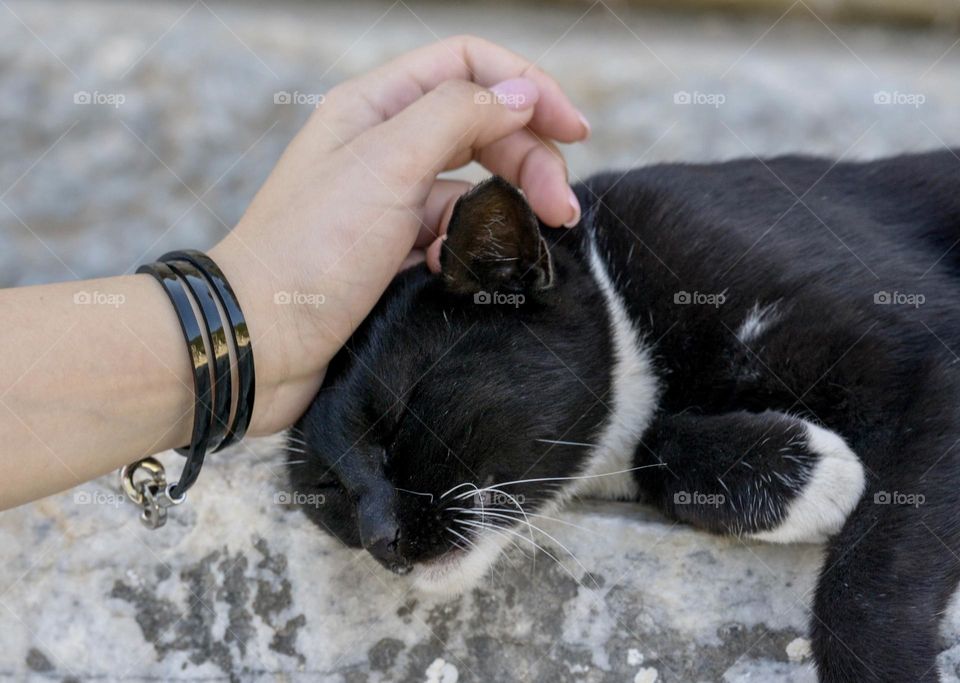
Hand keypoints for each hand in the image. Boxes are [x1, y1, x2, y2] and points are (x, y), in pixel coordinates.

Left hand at [210, 35, 589, 435]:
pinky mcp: (392, 250)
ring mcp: (388, 199)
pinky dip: (470, 246)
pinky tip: (460, 268)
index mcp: (374, 105)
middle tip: (563, 208)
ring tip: (534, 239)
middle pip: (481, 124)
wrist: (257, 341)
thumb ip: (458, 115)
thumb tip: (520, 94)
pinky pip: (453, 232)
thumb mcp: (388, 165)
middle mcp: (383, 144)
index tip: (573, 130)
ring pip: (472, 182)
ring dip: (508, 205)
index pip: (467, 65)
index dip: (526, 86)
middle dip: (531, 156)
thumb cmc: (308, 252)